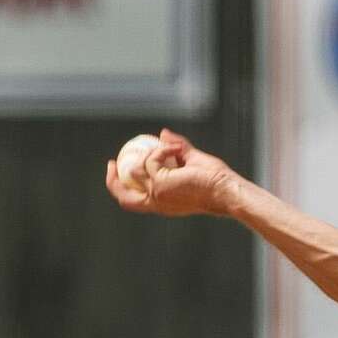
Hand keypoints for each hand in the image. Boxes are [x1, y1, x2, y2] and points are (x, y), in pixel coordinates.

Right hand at [105, 128, 238, 218]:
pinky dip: (161, 150)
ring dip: (149, 154)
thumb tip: (163, 134)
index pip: (134, 201)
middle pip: (123, 197)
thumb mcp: (192, 161)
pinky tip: (177, 150)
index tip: (118, 168)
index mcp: (162, 204)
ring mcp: (157, 194)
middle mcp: (157, 203)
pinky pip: (150, 160)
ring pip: (133, 172)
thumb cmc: (215, 181)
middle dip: (112, 180)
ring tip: (172, 149)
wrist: (225, 190)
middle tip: (112, 162)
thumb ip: (177, 148)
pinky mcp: (160, 184)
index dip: (120, 187)